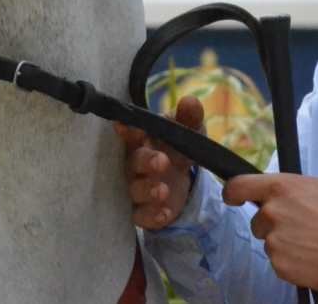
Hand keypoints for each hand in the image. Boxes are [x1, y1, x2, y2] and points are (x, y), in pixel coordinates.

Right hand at [114, 95, 203, 229]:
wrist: (181, 177)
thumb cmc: (176, 146)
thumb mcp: (188, 131)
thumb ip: (189, 118)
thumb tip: (190, 101)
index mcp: (142, 140)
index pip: (130, 134)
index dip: (127, 131)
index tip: (127, 127)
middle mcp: (134, 164)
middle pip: (132, 162)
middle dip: (145, 161)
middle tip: (162, 161)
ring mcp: (137, 188)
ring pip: (134, 190)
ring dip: (147, 190)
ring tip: (162, 190)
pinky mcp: (144, 212)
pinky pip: (141, 216)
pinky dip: (152, 216)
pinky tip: (165, 213)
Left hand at [222, 173, 317, 289]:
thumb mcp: (316, 186)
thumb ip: (287, 187)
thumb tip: (272, 192)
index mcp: (279, 188)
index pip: (239, 186)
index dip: (232, 193)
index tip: (231, 198)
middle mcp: (271, 213)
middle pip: (257, 221)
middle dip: (272, 225)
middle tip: (299, 228)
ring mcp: (274, 240)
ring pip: (268, 242)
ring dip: (282, 244)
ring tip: (308, 243)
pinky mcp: (279, 264)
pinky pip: (277, 261)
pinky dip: (289, 261)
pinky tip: (308, 257)